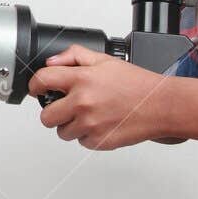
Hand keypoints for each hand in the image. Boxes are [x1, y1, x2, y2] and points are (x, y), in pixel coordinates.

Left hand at [27, 43, 169, 148]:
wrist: (161, 105)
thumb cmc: (137, 84)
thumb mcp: (105, 60)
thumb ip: (75, 56)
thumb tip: (52, 61)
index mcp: (81, 80)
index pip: (42, 81)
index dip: (36, 86)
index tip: (38, 90)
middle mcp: (82, 103)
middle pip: (46, 116)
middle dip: (53, 112)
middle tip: (65, 108)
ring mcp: (89, 125)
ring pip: (62, 132)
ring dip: (70, 126)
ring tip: (89, 115)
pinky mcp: (98, 141)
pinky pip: (81, 142)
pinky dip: (88, 136)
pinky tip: (101, 124)